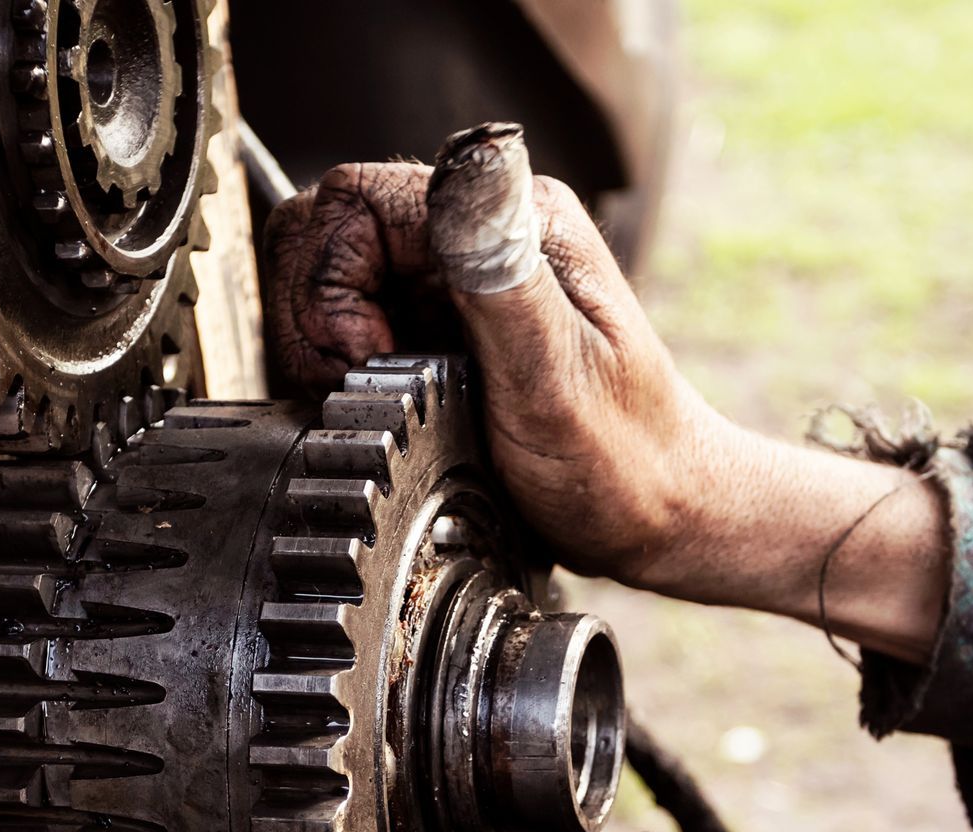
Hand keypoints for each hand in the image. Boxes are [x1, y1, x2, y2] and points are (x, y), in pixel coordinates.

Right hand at [266, 128, 948, 661]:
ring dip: (319, 354)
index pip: (350, 204)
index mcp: (510, 217)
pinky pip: (346, 329)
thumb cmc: (622, 462)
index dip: (331, 286)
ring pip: (324, 284)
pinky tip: (376, 416)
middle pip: (322, 237)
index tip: (365, 362)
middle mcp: (478, 233)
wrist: (660, 522)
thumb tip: (471, 166)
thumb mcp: (555, 373)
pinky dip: (337, 378)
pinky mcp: (438, 330)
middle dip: (312, 322)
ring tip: (369, 412)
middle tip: (352, 395)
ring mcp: (454, 281)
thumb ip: (503, 272)